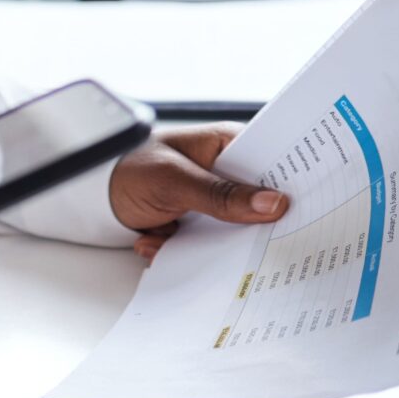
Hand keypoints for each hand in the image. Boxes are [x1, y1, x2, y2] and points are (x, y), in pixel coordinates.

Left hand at [106, 124, 289, 260]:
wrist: (89, 195)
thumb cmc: (129, 168)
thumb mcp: (174, 180)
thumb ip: (220, 195)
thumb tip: (273, 204)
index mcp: (227, 144)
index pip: (274, 161)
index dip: (294, 184)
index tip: (309, 209)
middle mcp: (225, 172)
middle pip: (260, 202)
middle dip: (258, 226)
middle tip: (261, 246)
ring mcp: (212, 200)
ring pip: (237, 229)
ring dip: (217, 245)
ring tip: (184, 240)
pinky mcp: (198, 225)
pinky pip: (211, 246)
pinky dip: (189, 252)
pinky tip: (156, 242)